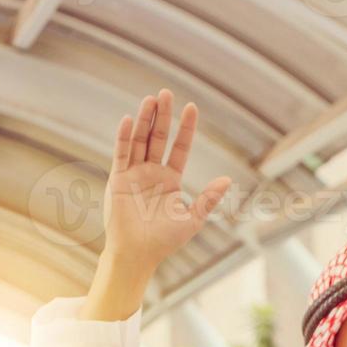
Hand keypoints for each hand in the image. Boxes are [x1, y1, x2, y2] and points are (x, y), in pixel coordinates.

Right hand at [102, 88, 230, 274]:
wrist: (139, 254)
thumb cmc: (165, 240)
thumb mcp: (193, 218)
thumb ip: (208, 198)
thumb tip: (228, 180)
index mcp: (170, 179)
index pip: (179, 147)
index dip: (185, 128)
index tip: (191, 108)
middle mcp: (151, 172)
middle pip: (158, 138)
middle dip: (163, 116)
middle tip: (167, 92)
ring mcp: (134, 174)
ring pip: (140, 140)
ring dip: (145, 120)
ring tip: (151, 98)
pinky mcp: (118, 179)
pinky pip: (122, 154)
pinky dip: (125, 137)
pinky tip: (130, 119)